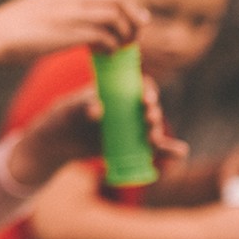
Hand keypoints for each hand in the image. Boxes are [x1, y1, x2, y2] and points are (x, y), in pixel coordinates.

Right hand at [0, 0, 146, 89]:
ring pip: (115, 16)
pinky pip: (103, 35)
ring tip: (123, 47)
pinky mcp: (67, 32)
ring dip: (125, 33)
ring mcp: (68, 12)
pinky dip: (111, 45)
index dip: (126, 6)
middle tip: (135, 36)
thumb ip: (57, 10)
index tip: (132, 21)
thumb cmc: (9, 32)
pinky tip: (106, 54)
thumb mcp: (36, 11)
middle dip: (133, 18)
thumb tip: (75, 22)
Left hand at [9, 79, 184, 186]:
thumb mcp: (69, 110)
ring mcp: (130, 128)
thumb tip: (98, 109)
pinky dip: (166, 151)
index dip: (147, 90)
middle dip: (153, 114)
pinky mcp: (131, 146)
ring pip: (151, 128)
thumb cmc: (63, 118)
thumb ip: (81, 106)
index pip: (139, 86)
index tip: (144, 100)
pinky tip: (179, 153)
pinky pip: (152, 148)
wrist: (58, 143)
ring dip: (159, 134)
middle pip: (148, 108)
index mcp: (116, 92)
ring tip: (153, 141)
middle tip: (148, 120)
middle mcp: (128, 108)